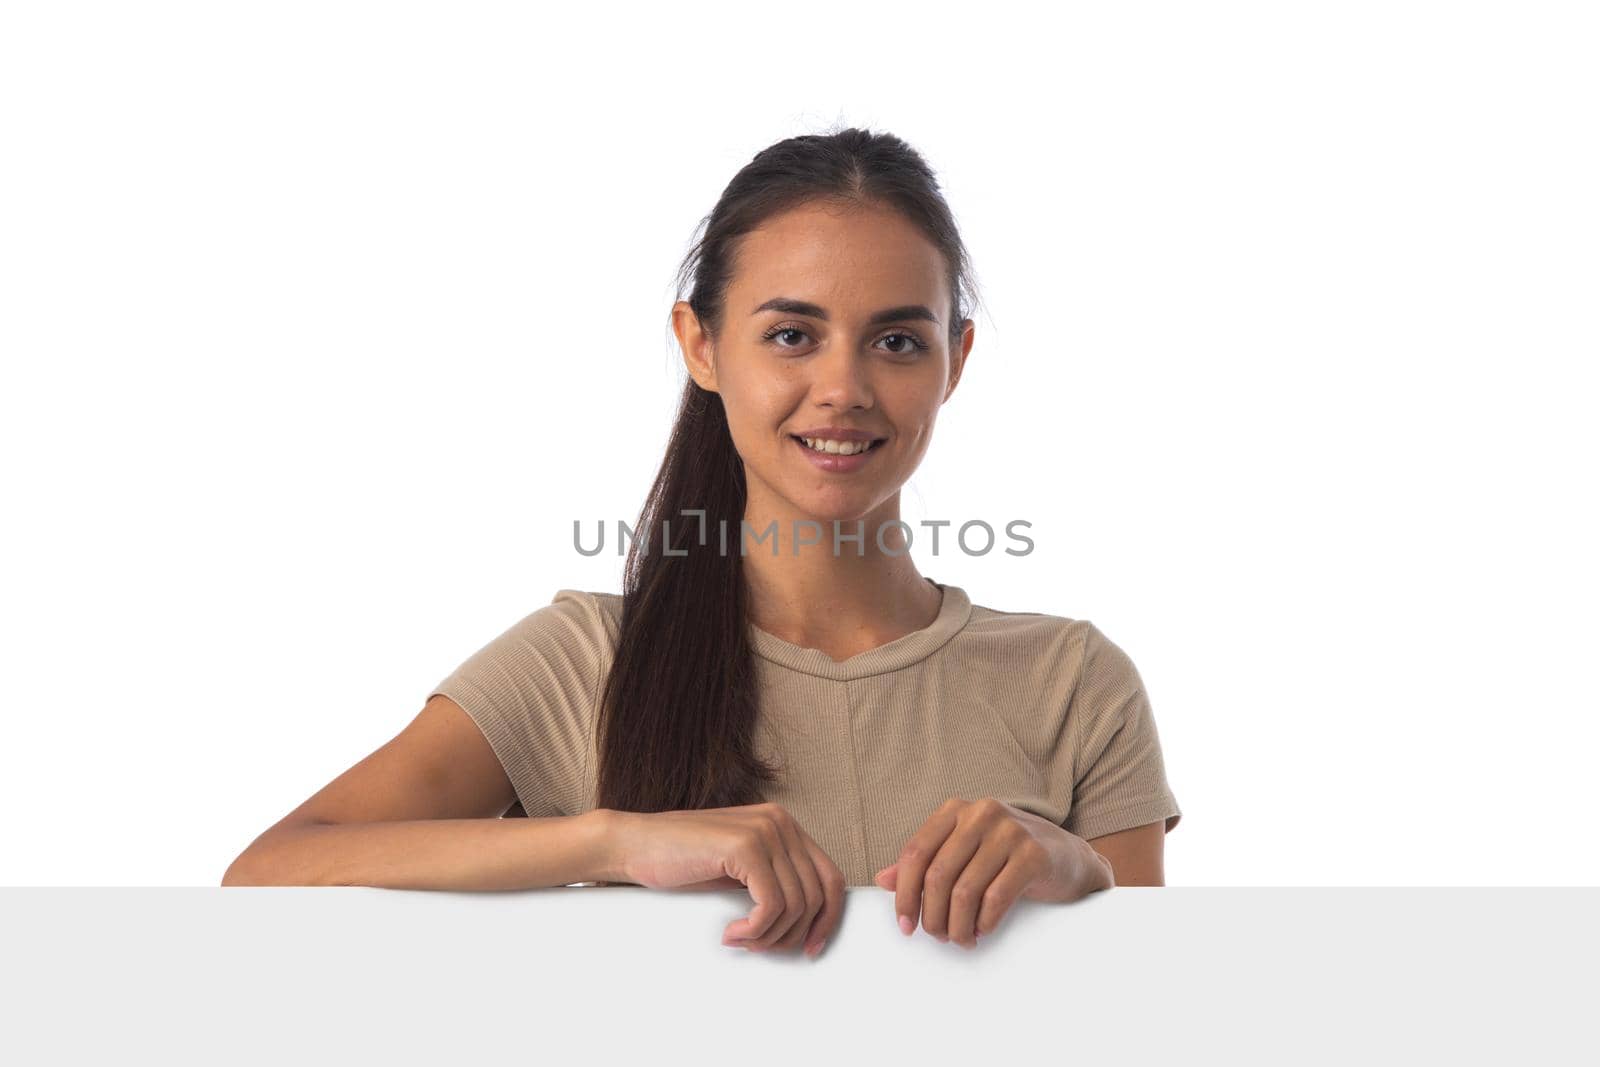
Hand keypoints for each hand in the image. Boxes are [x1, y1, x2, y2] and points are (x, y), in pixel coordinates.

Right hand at [609, 802, 844, 958]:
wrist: (636, 844)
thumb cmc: (683, 860)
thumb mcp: (740, 869)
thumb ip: (774, 880)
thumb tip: (808, 922)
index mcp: (784, 825)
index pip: (831, 877)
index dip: (828, 919)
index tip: (811, 947)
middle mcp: (781, 822)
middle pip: (819, 894)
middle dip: (795, 934)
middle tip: (764, 949)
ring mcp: (765, 830)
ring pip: (795, 904)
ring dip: (769, 936)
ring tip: (742, 939)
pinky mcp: (745, 846)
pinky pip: (772, 905)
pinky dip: (755, 930)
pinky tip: (732, 933)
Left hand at [871, 796, 1085, 947]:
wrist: (1068, 858)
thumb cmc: (1007, 856)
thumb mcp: (964, 852)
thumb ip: (924, 864)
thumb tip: (882, 880)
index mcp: (956, 809)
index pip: (915, 852)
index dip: (904, 894)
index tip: (904, 925)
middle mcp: (981, 813)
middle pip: (937, 875)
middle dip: (931, 915)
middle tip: (937, 936)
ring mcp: (1010, 831)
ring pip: (965, 891)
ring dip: (957, 926)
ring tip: (961, 938)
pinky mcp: (1034, 855)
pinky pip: (995, 899)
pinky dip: (983, 923)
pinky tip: (983, 930)